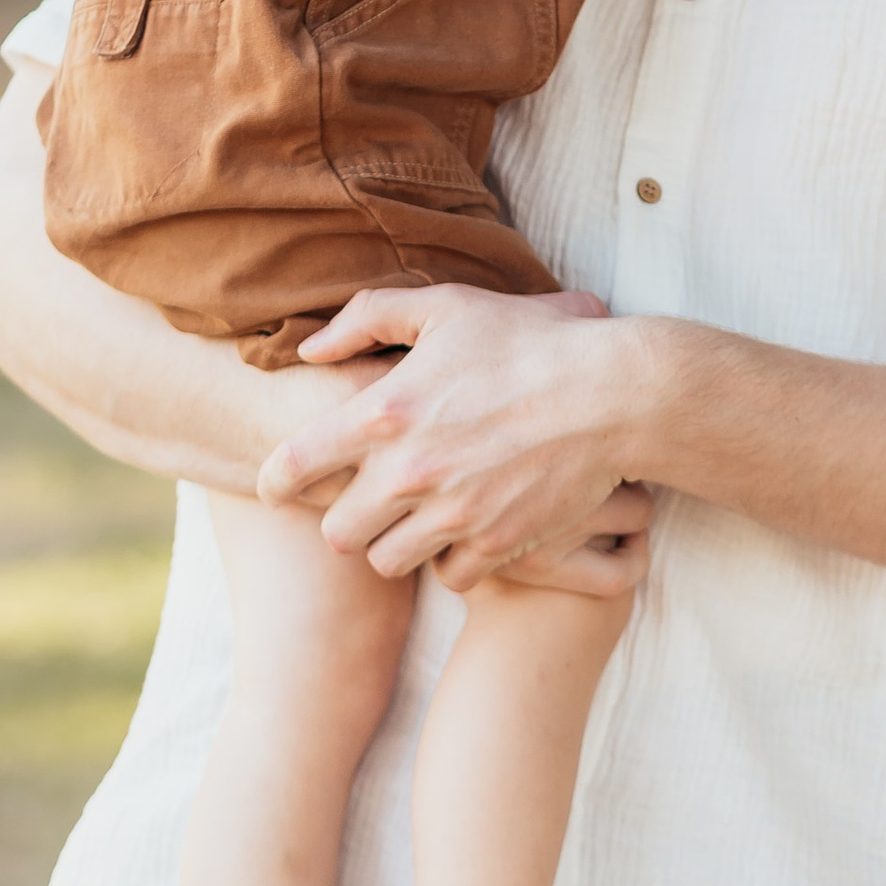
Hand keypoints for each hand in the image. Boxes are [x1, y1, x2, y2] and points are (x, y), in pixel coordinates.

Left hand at [258, 284, 655, 589]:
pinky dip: (453, 561)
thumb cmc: (526, 344)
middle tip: (365, 503)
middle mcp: (409, 474)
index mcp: (384, 413)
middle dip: (345, 520)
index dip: (274, 482)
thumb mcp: (445, 308)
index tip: (276, 488)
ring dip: (396, 543)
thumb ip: (367, 318)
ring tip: (416, 518)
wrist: (610, 395)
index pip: (295, 465)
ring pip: (388, 562)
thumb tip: (312, 351)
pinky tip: (465, 531)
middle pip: (337, 533)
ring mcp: (454, 516)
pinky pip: (449, 578)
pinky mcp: (497, 545)